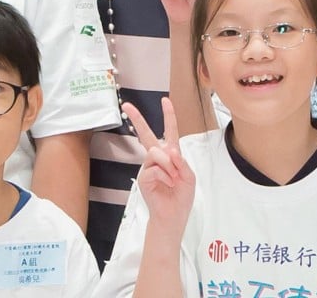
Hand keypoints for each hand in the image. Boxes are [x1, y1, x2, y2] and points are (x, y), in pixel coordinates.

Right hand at [123, 98, 194, 235]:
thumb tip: (169, 150)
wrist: (173, 217)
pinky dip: (165, 176)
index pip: (169, 132)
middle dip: (137, 118)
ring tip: (174, 179)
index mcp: (171, 155)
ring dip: (169, 166)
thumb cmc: (181, 197)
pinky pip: (154, 168)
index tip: (165, 100)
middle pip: (146, 134)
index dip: (168, 115)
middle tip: (127, 106)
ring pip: (156, 152)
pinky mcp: (143, 177)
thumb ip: (181, 162)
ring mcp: (148, 167)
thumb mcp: (189, 177)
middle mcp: (157, 158)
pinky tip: (167, 184)